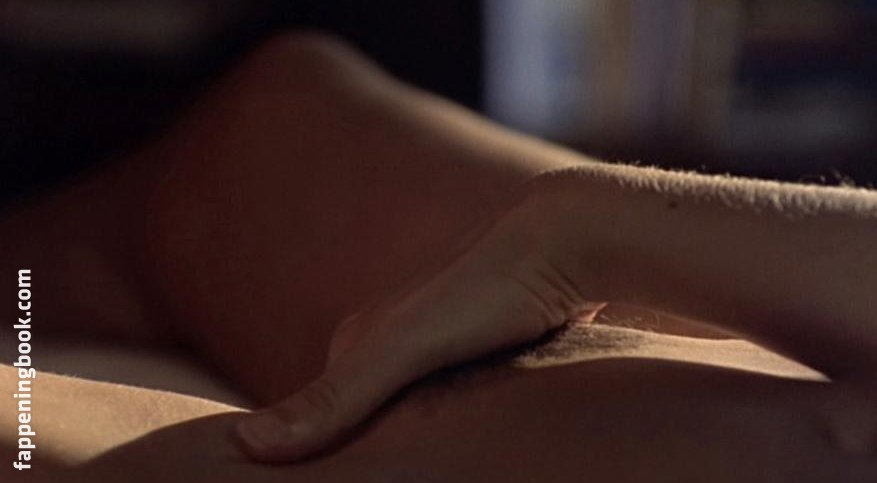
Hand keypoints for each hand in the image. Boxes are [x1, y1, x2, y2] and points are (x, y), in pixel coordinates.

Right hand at [234, 192, 605, 461]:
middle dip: (383, 447)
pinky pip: (465, 397)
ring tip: (444, 465)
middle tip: (407, 476)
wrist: (565, 241)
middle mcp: (396, 336)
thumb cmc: (485, 289)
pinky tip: (478, 438)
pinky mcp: (490, 345)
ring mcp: (443, 339)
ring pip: (421, 407)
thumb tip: (244, 445)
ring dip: (427, 436)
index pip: (328, 420)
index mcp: (360, 337)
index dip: (331, 459)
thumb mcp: (403, 347)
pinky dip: (465, 420)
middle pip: (373, 414)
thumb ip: (336, 398)